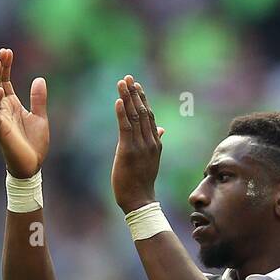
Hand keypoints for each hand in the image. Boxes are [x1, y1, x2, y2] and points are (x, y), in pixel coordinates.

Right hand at [0, 48, 48, 178]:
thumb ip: (38, 99)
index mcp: (12, 105)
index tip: (8, 51)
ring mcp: (0, 118)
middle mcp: (3, 109)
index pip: (5, 81)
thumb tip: (39, 79)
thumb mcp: (40, 118)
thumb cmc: (34, 145)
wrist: (32, 167)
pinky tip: (0, 90)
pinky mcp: (0, 130)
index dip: (6, 67)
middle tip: (2, 53)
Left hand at [112, 75, 164, 212]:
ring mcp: (140, 147)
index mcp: (155, 143)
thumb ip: (155, 142)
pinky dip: (122, 113)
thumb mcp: (151, 160)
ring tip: (122, 83)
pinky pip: (125, 129)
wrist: (140, 201)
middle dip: (134, 94)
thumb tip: (161, 129)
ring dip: (127, 98)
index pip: (149, 116)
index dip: (142, 99)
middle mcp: (149, 142)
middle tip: (128, 78)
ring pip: (134, 117)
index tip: (136, 85)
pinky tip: (118, 101)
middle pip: (143, 112)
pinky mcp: (128, 152)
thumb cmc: (142, 182)